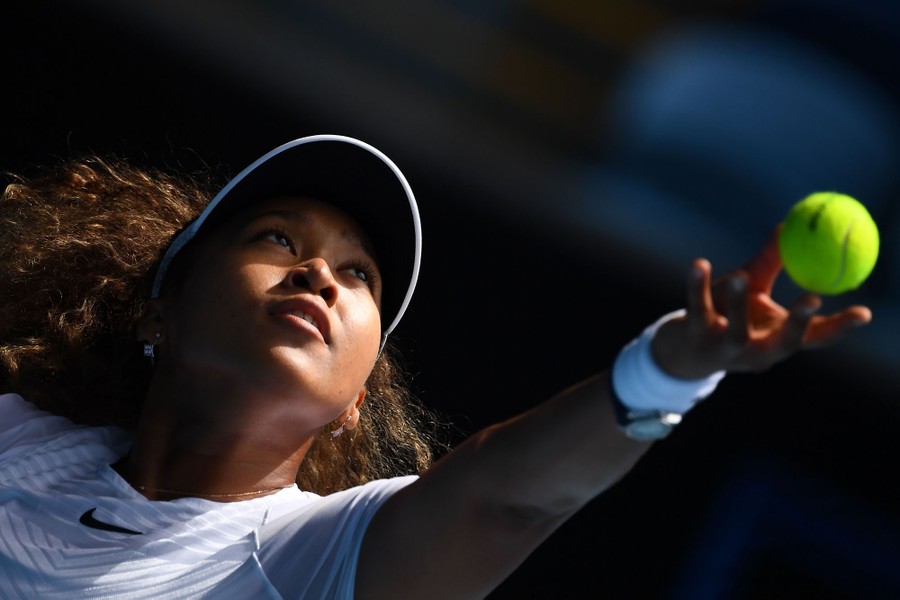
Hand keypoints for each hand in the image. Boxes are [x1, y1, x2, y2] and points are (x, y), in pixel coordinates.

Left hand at [652, 226, 871, 378]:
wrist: (681, 350)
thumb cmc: (724, 317)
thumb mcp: (752, 292)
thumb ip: (770, 263)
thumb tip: (787, 226)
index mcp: (777, 339)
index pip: (816, 338)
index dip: (841, 328)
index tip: (864, 313)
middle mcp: (756, 351)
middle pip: (784, 343)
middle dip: (800, 324)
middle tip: (813, 299)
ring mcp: (724, 349)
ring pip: (736, 332)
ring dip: (739, 304)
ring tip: (741, 275)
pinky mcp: (694, 338)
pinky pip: (697, 310)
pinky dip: (697, 286)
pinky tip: (699, 263)